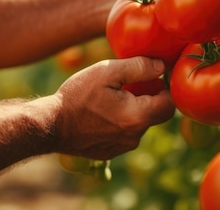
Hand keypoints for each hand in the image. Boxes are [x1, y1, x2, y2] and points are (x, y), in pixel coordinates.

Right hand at [52, 56, 174, 159]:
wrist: (49, 126)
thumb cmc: (78, 96)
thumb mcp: (107, 72)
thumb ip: (139, 67)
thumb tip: (161, 66)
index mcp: (138, 116)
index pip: (170, 103)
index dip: (166, 87)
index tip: (154, 76)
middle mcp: (135, 136)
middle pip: (156, 114)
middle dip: (150, 98)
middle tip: (131, 83)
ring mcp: (123, 147)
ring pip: (140, 124)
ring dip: (134, 109)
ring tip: (113, 96)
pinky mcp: (110, 152)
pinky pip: (125, 134)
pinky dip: (121, 122)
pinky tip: (103, 111)